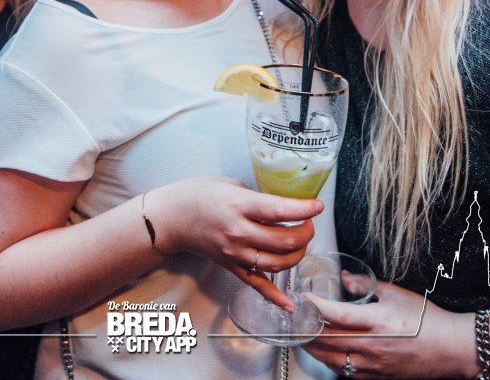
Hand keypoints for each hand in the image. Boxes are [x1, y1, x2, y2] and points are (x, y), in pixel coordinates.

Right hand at [148, 177, 321, 308]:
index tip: (318, 206)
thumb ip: (257, 197)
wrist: (171, 218)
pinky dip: (274, 296)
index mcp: (238, 206)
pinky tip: (289, 303)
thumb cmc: (198, 195)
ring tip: (301, 244)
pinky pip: (256, 284)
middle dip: (306, 233)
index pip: (279, 211)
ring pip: (277, 264)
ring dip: (297, 256)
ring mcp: (235, 253)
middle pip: (284, 241)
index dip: (304, 210)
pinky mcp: (231, 266)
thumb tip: (282, 207)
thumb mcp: (231, 185)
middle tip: (309, 224)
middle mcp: (238, 232)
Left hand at [303, 281, 476, 378]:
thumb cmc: (429, 320)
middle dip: (306, 328)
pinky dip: (330, 360)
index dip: (315, 307)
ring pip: (331, 358)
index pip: (337, 316)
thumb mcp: (397, 294)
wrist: (452, 349)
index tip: (303, 298)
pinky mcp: (376, 377)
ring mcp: (373, 365)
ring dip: (314, 346)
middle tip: (294, 317)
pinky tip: (324, 351)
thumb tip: (345, 278)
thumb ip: (366, 286)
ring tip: (302, 333)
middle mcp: (373, 346)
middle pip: (327, 339)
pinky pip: (344, 371)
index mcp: (379, 321)